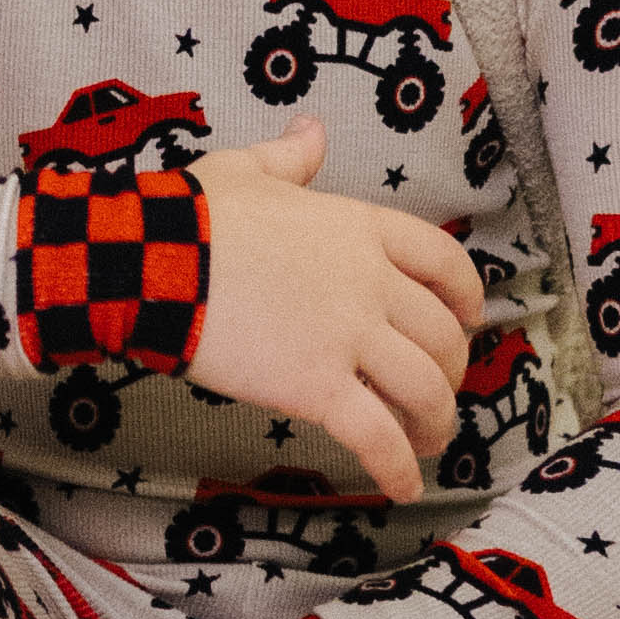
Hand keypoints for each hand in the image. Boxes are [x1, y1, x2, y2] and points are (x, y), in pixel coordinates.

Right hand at [190, 118, 483, 496]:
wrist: (152, 262)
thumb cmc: (193, 216)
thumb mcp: (248, 170)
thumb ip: (290, 158)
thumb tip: (310, 130)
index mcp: (360, 229)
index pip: (443, 263)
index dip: (465, 297)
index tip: (466, 320)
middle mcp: (369, 283)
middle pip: (440, 336)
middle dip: (450, 372)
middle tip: (436, 393)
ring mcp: (348, 337)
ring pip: (423, 390)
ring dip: (436, 423)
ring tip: (428, 445)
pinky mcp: (318, 387)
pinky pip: (377, 435)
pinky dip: (397, 467)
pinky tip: (402, 488)